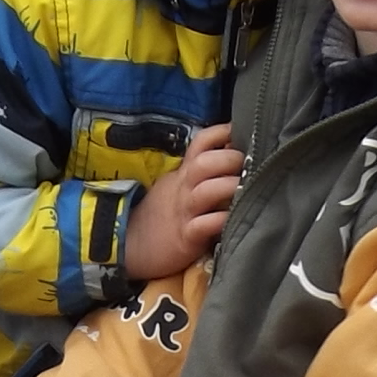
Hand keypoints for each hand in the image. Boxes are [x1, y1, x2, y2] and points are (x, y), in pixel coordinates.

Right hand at [122, 124, 240, 281]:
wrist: (129, 245)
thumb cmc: (160, 215)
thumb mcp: (175, 186)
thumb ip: (199, 173)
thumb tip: (230, 155)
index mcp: (183, 173)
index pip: (200, 143)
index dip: (221, 133)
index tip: (241, 131)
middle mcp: (184, 189)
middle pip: (205, 163)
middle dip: (230, 158)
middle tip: (247, 164)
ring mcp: (184, 212)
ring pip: (207, 191)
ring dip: (229, 186)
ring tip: (246, 188)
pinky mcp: (185, 238)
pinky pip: (204, 225)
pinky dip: (221, 220)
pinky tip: (233, 219)